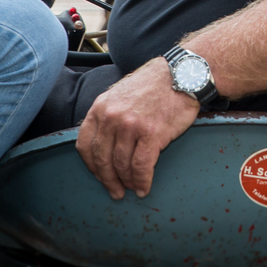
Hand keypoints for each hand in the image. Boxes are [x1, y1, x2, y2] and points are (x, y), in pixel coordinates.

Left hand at [77, 58, 200, 198]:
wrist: (181, 75)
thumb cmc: (153, 85)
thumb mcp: (119, 94)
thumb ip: (108, 115)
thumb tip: (103, 143)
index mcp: (100, 107)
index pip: (85, 145)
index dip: (91, 166)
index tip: (99, 175)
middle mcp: (111, 117)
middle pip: (102, 159)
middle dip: (107, 180)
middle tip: (115, 192)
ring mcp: (131, 125)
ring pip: (121, 165)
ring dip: (126, 182)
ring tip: (132, 189)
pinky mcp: (152, 134)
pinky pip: (141, 166)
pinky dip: (142, 181)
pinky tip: (144, 188)